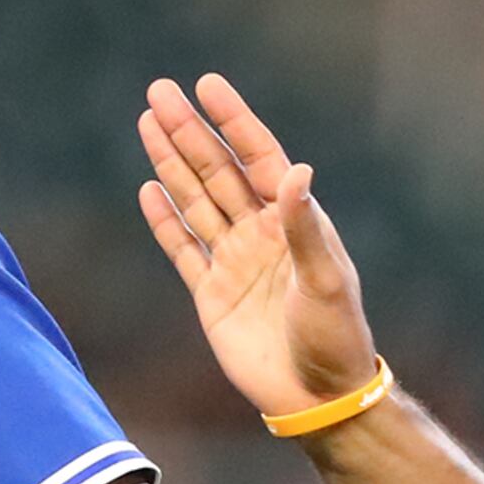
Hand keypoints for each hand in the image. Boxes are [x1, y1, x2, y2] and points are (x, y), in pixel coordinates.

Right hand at [136, 73, 383, 418]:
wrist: (316, 398)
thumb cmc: (335, 338)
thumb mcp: (326, 281)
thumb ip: (304, 227)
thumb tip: (295, 170)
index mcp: (292, 222)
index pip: (257, 158)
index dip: (233, 121)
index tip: (208, 86)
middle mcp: (260, 234)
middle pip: (217, 171)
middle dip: (189, 132)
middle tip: (159, 92)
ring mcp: (233, 261)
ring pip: (195, 201)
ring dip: (171, 163)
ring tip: (148, 123)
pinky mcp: (211, 294)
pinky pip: (182, 249)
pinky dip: (165, 220)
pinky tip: (149, 188)